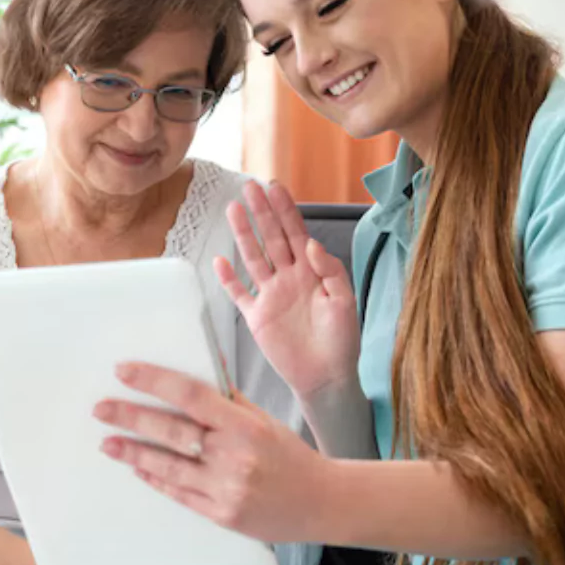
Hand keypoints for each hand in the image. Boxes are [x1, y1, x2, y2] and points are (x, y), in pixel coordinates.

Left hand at [94, 363, 333, 543]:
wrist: (320, 502)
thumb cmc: (289, 454)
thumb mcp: (263, 418)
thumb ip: (228, 398)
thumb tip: (199, 370)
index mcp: (245, 425)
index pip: (191, 395)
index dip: (154, 381)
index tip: (124, 372)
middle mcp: (233, 456)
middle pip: (172, 431)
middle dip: (132, 417)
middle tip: (101, 408)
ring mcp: (225, 489)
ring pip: (168, 466)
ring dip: (133, 452)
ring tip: (106, 442)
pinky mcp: (221, 516)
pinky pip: (179, 494)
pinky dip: (155, 479)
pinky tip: (136, 467)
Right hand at [215, 181, 359, 398]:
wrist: (326, 378)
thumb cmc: (342, 341)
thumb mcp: (344, 301)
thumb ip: (330, 270)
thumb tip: (309, 243)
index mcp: (311, 272)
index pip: (296, 233)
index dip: (286, 210)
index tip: (275, 187)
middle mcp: (289, 278)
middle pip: (271, 238)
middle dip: (261, 212)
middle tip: (249, 187)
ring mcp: (271, 296)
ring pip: (253, 258)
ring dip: (242, 235)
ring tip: (232, 209)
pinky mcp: (257, 318)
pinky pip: (239, 294)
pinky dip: (228, 279)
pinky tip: (219, 261)